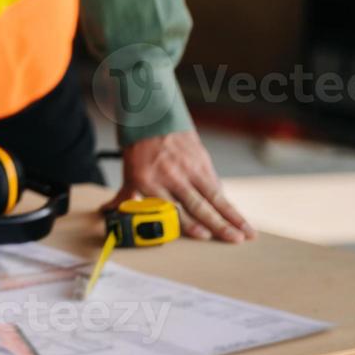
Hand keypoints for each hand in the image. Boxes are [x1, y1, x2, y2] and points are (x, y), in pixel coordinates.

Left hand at [109, 130, 255, 242]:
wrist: (151, 115)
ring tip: (246, 232)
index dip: (189, 223)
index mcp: (149, 180)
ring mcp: (189, 166)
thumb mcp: (129, 172)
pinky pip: (215, 183)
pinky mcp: (201, 159)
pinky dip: (225, 199)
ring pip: (214, 195)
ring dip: (232, 215)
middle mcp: (171, 174)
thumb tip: (108, 212)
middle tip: (234, 239)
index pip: (171, 207)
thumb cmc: (139, 147)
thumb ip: (125, 196)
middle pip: (198, 204)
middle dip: (218, 224)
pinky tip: (236, 214)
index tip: (204, 236)